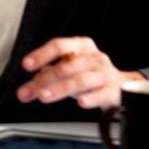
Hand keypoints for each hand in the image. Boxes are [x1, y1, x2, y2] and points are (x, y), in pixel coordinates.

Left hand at [16, 36, 143, 109]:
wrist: (121, 86)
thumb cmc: (90, 74)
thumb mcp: (69, 70)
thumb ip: (47, 77)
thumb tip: (28, 87)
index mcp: (81, 46)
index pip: (59, 46)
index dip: (42, 54)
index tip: (27, 65)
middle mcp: (93, 57)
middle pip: (67, 66)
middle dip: (46, 79)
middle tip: (31, 91)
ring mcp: (104, 74)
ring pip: (81, 79)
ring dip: (61, 88)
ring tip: (44, 96)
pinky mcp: (112, 91)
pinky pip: (101, 94)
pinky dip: (90, 98)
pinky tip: (81, 102)